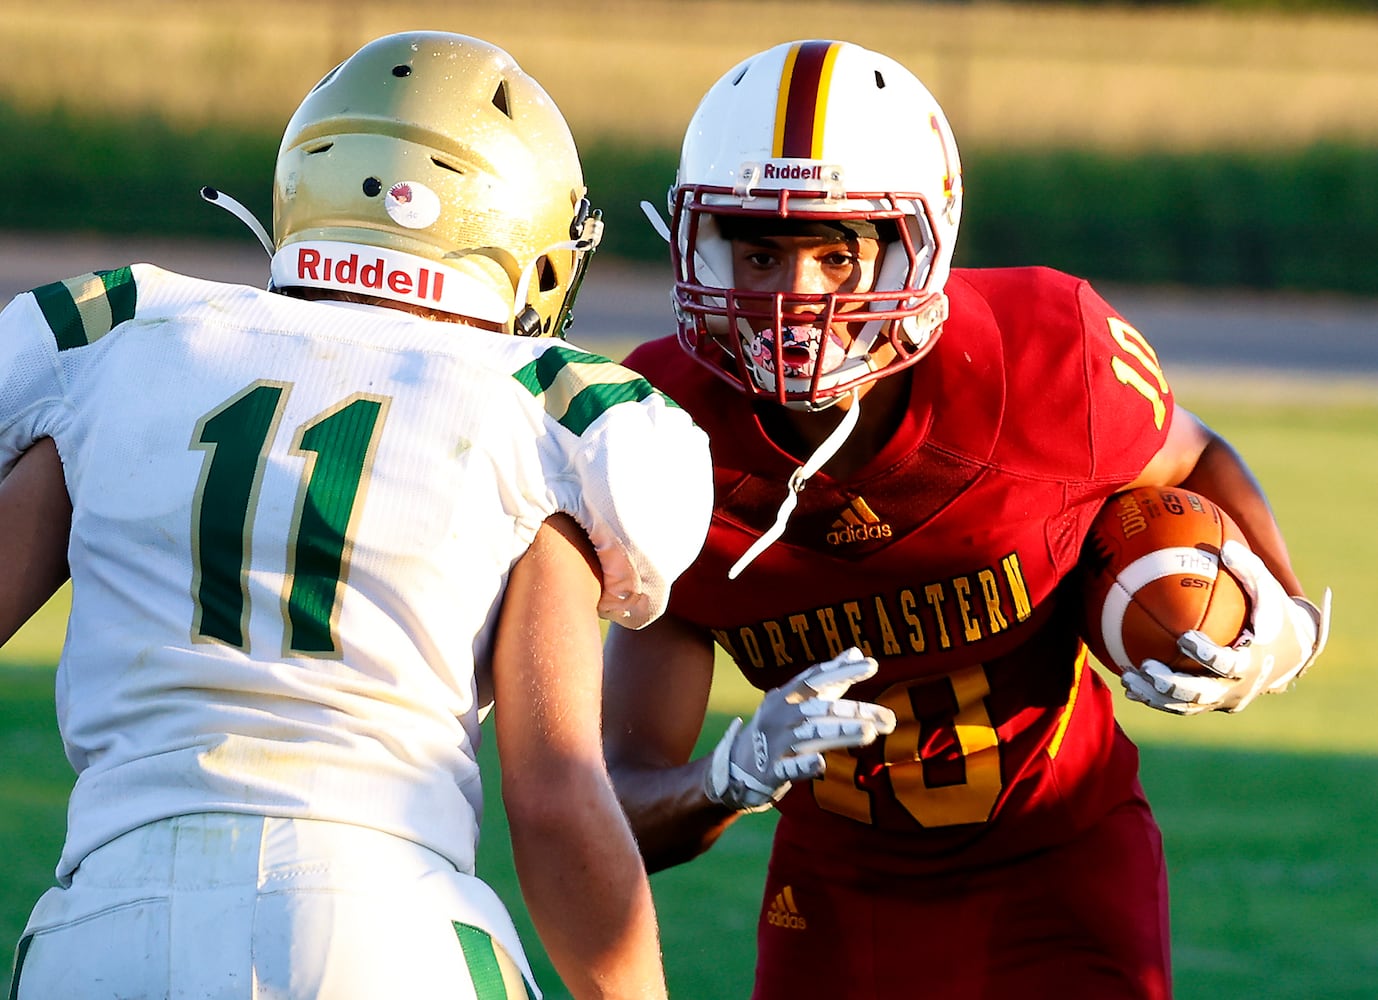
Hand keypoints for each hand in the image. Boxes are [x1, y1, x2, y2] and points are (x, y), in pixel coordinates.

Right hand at [704, 648, 896, 811]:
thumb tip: (857, 651)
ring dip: (839, 733)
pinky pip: (790, 768)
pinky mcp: (772, 771)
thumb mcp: (799, 699)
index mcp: (787, 696)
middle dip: (855, 712)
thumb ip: (829, 678)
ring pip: (811, 735)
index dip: (842, 670)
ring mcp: (775, 743)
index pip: (816, 678)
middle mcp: (780, 715)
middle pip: (821, 709)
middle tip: (888, 718)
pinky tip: (821, 763)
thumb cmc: (779, 727)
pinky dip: (804, 765)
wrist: (739, 765)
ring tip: (869, 733)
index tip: (872, 665)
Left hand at [1122, 540, 1330, 714]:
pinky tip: (1130, 687)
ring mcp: (1224, 699)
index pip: (1229, 664)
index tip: (1185, 638)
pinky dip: (1156, 700)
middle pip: (1203, 694)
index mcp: (1255, 662)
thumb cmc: (1274, 614)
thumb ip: (1249, 569)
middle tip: (1148, 668)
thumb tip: (1225, 546)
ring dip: (1156, 696)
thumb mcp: (1268, 590)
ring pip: (1187, 705)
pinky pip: (1181, 707)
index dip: (1208, 654)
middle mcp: (1239, 687)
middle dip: (1174, 684)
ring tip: (1128, 680)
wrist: (1292, 651)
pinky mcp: (1213, 704)